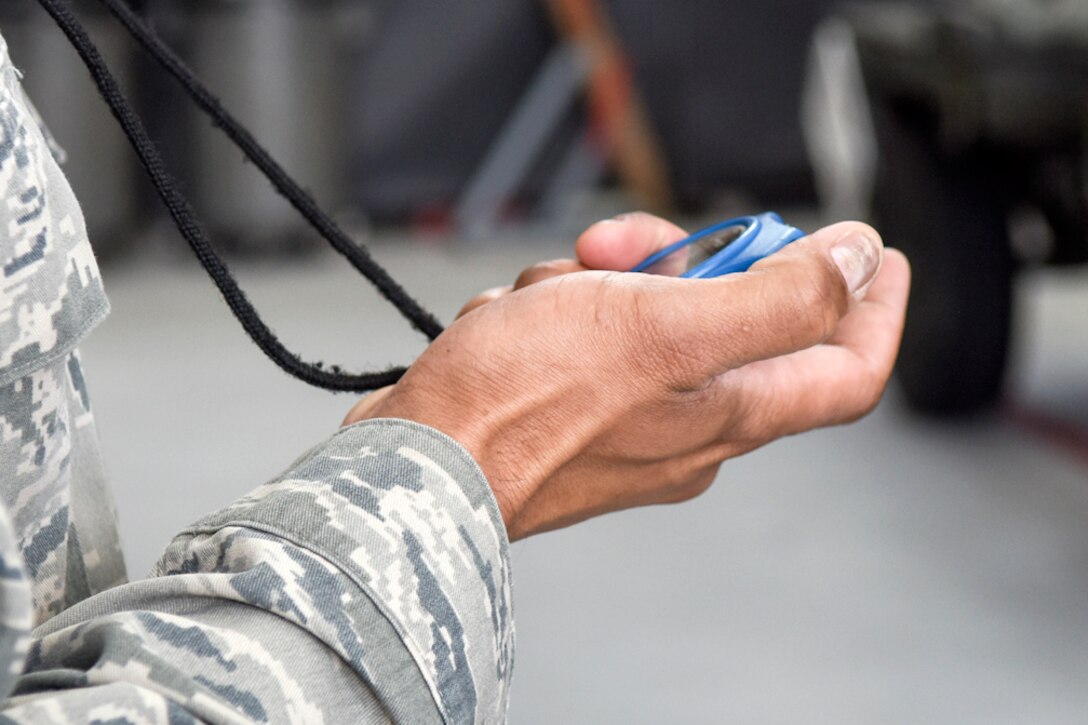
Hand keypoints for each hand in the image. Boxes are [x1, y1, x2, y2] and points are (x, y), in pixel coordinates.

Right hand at [345, 214, 910, 540]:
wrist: (417, 462)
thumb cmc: (527, 399)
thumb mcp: (666, 329)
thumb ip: (779, 298)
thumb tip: (859, 263)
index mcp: (729, 412)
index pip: (843, 373)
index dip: (873, 310)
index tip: (877, 254)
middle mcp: (689, 425)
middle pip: (729, 318)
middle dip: (678, 258)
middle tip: (618, 243)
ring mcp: (627, 420)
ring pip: (647, 313)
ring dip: (599, 280)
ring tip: (542, 293)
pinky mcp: (570, 408)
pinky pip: (588, 331)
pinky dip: (556, 307)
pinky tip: (511, 321)